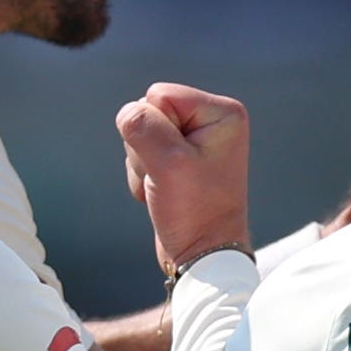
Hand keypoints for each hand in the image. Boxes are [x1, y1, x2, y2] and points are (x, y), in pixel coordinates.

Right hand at [115, 80, 253, 266]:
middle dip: (146, 146)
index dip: (155, 128)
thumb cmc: (195, 211)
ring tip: (167, 188)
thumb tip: (128, 112)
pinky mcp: (178, 158)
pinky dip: (142, 175)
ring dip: (142, 164)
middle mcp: (211, 121)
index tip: (176, 161)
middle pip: (147, 110)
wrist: (201, 255)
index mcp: (222, 112)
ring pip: (139, 132)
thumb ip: (142, 125)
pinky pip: (139, 151)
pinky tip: (162, 193)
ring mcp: (194, 140)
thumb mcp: (168, 162)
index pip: (158, 94)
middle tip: (169, 178)